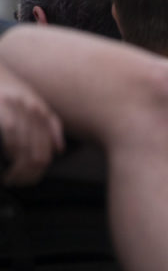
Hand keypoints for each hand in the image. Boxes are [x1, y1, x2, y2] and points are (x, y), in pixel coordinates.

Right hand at [0, 62, 63, 185]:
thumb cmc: (10, 89)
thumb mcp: (34, 103)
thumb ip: (49, 125)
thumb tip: (59, 150)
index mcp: (43, 111)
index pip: (47, 147)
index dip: (40, 166)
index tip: (31, 177)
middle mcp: (32, 109)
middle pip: (38, 150)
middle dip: (29, 171)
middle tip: (19, 181)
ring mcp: (16, 108)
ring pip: (24, 146)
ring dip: (18, 166)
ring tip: (11, 177)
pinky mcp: (2, 107)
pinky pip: (11, 133)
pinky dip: (10, 150)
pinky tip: (7, 159)